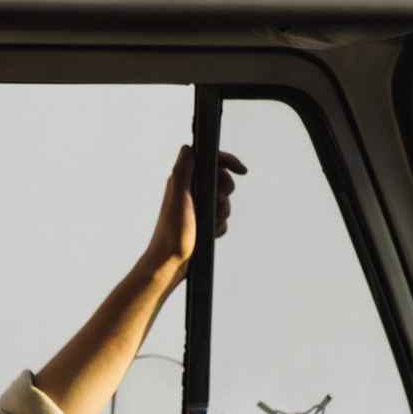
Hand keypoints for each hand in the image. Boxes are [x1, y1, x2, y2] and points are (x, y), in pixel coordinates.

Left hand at [145, 145, 245, 277]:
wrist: (169, 264)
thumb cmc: (172, 234)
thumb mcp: (179, 200)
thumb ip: (182, 173)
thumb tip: (188, 148)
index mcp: (183, 180)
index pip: (211, 160)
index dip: (229, 161)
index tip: (243, 172)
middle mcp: (189, 189)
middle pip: (223, 180)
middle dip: (224, 195)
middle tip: (213, 207)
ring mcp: (196, 206)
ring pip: (224, 201)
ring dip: (221, 214)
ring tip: (208, 225)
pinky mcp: (201, 221)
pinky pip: (222, 219)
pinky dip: (219, 226)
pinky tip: (209, 234)